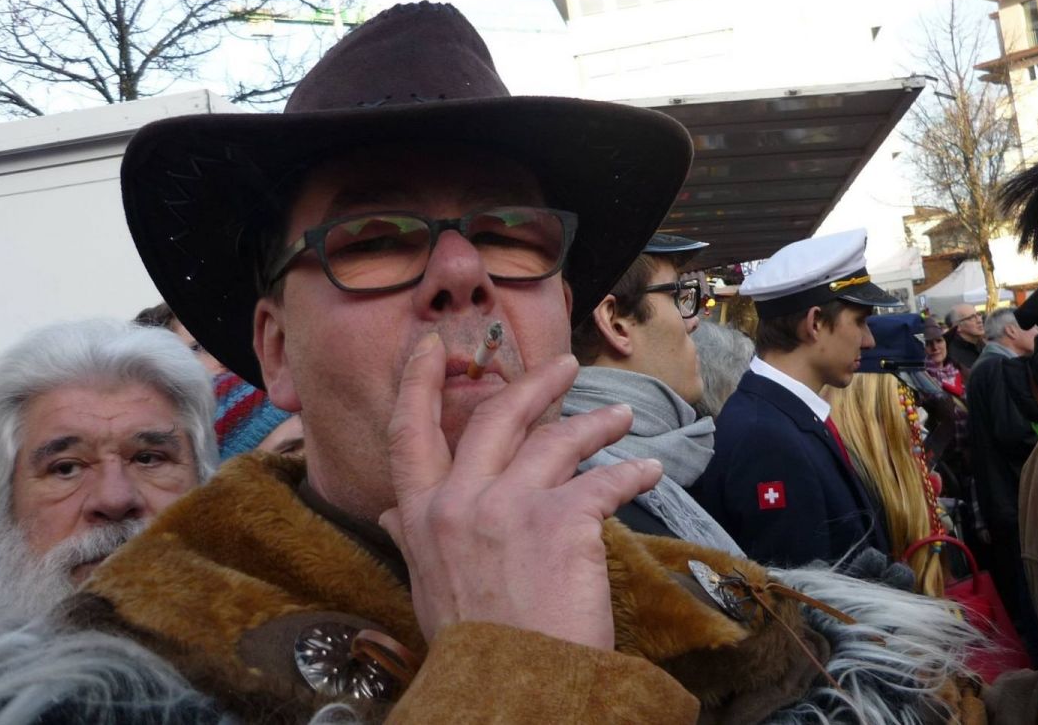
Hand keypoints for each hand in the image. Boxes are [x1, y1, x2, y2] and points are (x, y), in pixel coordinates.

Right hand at [378, 332, 661, 649]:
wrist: (515, 694)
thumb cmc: (475, 644)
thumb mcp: (428, 588)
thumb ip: (413, 538)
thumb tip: (389, 509)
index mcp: (421, 515)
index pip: (408, 432)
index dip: (416, 381)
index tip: (432, 346)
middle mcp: (459, 501)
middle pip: (496, 417)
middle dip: (534, 384)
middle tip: (565, 366)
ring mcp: (510, 507)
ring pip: (557, 440)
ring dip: (595, 423)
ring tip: (621, 418)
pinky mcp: (561, 522)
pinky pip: (603, 480)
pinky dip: (631, 472)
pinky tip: (648, 471)